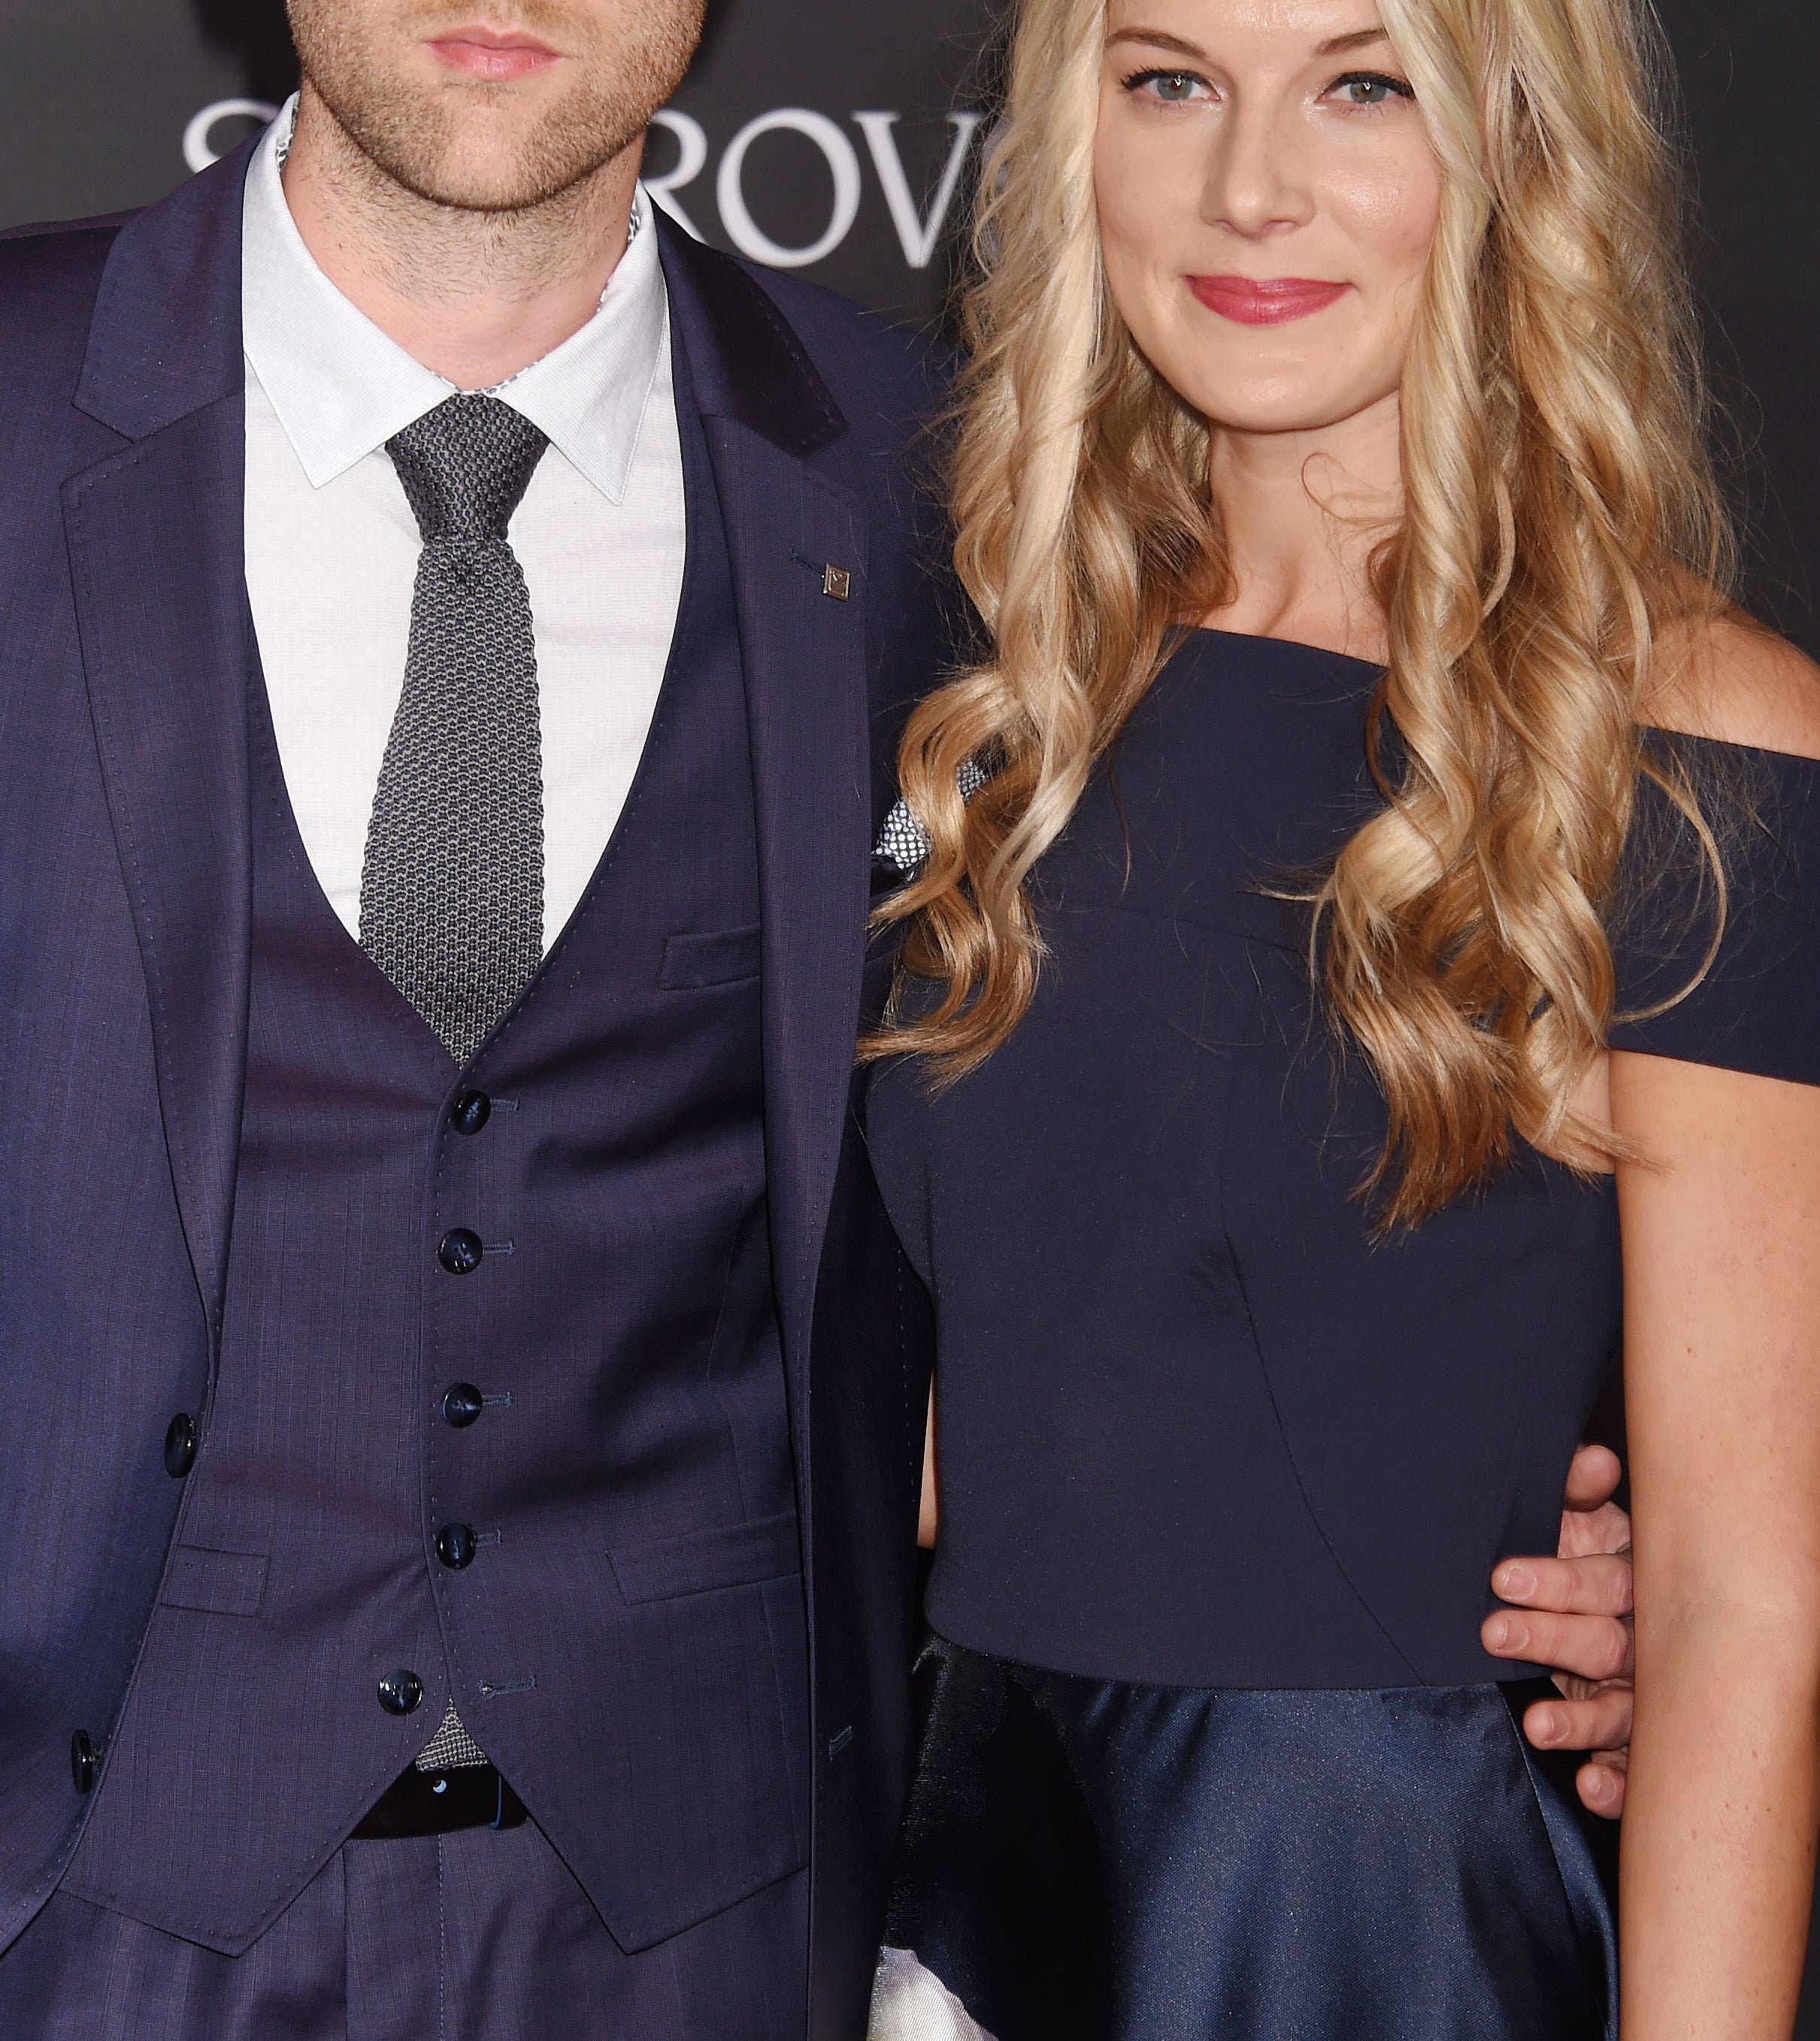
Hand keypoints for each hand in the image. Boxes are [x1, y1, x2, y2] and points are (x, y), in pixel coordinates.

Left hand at [1481, 1442, 1633, 1817]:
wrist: (1564, 1595)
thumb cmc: (1573, 1552)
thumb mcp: (1572, 1519)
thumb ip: (1575, 1491)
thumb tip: (1596, 1462)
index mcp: (1630, 1578)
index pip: (1605, 1580)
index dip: (1558, 1579)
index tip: (1502, 1576)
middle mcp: (1641, 1637)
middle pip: (1608, 1642)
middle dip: (1552, 1639)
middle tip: (1495, 1633)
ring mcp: (1640, 1693)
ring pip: (1622, 1710)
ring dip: (1584, 1721)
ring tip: (1539, 1724)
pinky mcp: (1631, 1743)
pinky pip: (1631, 1768)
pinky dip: (1616, 1784)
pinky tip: (1591, 1788)